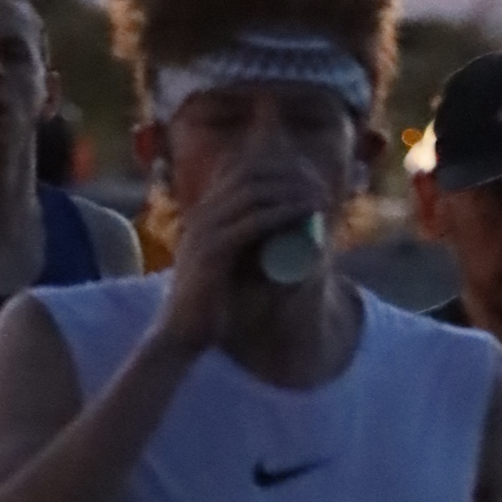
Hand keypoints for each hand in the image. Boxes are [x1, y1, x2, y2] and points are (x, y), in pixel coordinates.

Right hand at [157, 153, 333, 349]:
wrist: (180, 334)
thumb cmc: (208, 303)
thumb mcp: (226, 264)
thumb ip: (241, 245)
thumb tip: (276, 235)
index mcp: (205, 213)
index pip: (241, 170)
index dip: (277, 167)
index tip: (308, 178)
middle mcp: (202, 214)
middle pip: (250, 174)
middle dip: (289, 175)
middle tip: (321, 187)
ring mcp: (205, 230)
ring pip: (254, 194)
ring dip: (291, 191)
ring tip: (321, 199)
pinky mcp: (212, 252)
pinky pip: (253, 222)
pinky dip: (283, 213)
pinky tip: (305, 213)